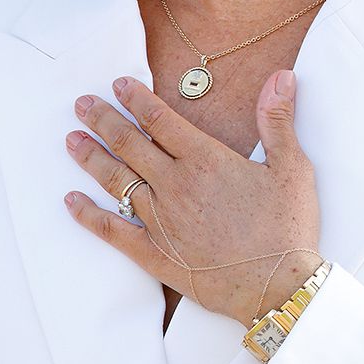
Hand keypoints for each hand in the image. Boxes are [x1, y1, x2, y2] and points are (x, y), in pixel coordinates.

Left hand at [64, 69, 322, 327]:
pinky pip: (112, 229)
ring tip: (71, 139)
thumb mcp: (292, 167)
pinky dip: (88, 214)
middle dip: (103, 119)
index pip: (159, 119)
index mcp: (205, 160)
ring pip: (116, 180)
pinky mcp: (153, 253)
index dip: (136, 98)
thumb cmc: (287, 227)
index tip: (118, 83)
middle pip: (129, 143)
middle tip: (81, 104)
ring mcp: (160, 220)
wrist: (276, 286)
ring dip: (90, 157)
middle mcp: (175, 184)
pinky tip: (71, 200)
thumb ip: (278, 120)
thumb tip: (282, 76)